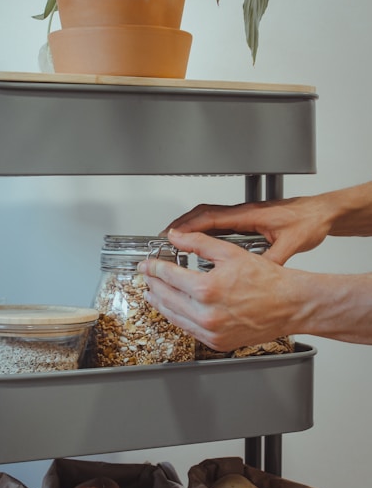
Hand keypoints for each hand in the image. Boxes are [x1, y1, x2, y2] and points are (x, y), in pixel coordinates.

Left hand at [138, 229, 301, 350]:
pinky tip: (175, 309)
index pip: (167, 276)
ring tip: (153, 293)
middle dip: (152, 284)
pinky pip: (188, 330)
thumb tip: (176, 237)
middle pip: (165, 297)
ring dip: (160, 303)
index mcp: (206, 289)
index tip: (147, 265)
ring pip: (173, 317)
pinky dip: (177, 318)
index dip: (153, 267)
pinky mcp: (216, 342)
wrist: (290, 305)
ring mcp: (210, 331)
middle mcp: (205, 314)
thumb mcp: (230, 252)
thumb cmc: (268, 281)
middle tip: (147, 276)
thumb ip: (198, 243)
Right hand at [160, 196, 334, 264]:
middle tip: (165, 237)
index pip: (211, 217)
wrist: (322, 212)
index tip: (172, 235)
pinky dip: (203, 230)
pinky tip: (199, 243)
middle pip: (203, 213)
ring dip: (190, 225)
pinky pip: (218, 223)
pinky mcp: (247, 220)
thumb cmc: (308, 222)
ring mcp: (243, 215)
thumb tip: (259, 275)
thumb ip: (273, 259)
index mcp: (250, 215)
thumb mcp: (292, 244)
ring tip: (174, 240)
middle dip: (181, 224)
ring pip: (209, 216)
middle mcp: (243, 213)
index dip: (188, 226)